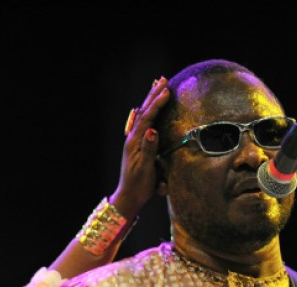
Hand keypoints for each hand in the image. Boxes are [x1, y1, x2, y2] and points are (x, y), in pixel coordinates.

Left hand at [110, 76, 170, 218]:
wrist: (129, 197)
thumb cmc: (138, 186)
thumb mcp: (145, 169)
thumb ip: (149, 149)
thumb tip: (152, 130)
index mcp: (134, 142)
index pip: (147, 118)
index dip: (156, 104)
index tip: (167, 91)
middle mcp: (133, 139)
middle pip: (143, 112)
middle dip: (153, 95)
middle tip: (163, 79)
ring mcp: (135, 141)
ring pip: (143, 115)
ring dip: (151, 100)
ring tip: (159, 86)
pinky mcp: (138, 146)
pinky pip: (145, 123)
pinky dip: (150, 111)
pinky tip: (152, 107)